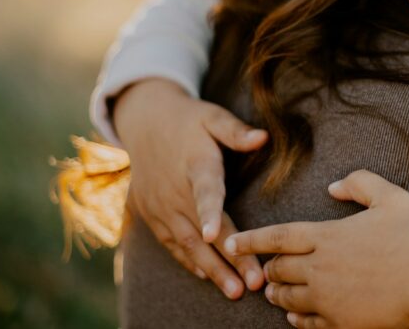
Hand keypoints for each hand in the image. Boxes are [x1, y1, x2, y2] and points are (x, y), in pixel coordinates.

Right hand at [113, 78, 268, 298]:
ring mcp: (159, 205)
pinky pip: (170, 243)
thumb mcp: (212, 116)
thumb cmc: (189, 120)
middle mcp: (173, 190)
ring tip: (234, 291)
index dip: (209, 213)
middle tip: (251, 283)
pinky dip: (187, 261)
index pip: (204, 192)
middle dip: (228, 258)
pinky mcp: (150, 214)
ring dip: (210, 269)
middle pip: (202, 230)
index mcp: (194, 164)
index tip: (212, 235)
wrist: (145, 121)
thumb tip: (263, 137)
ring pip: (186, 244)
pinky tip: (206, 276)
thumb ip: (236, 130)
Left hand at [224, 170, 408, 328]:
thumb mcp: (388, 195)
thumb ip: (358, 183)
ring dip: (278, 295)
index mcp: (327, 235)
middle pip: (279, 270)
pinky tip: (295, 319)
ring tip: (275, 293)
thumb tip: (333, 186)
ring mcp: (329, 298)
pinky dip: (297, 320)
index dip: (251, 239)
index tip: (230, 241)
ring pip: (289, 299)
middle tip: (265, 269)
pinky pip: (308, 324)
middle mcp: (321, 267)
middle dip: (268, 269)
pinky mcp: (342, 323)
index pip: (277, 237)